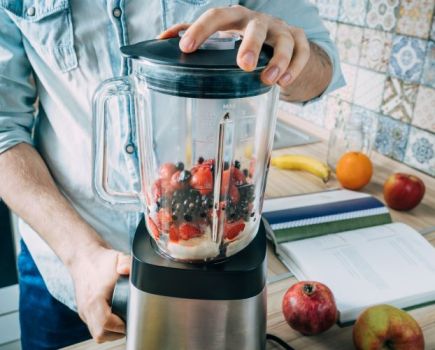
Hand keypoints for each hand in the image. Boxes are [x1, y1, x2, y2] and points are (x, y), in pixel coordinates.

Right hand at [69, 246, 130, 342]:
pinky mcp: (84, 312)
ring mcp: (84, 311)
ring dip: (111, 332)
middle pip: (100, 334)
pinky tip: (116, 319)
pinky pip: (94, 328)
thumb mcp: (119, 259)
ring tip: (123, 322)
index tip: (131, 320)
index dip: (120, 326)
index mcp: (95, 298)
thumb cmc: (102, 260)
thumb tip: (128, 270)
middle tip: (129, 322)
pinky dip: (105, 328)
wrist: (84, 258)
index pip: (106, 323)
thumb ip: (127, 264)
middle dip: (117, 332)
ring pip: (96, 334)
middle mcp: (87, 308)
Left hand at [159, 5, 310, 86]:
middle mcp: (258, 21)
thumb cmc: (243, 39)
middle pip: (255, 26)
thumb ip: (193, 35)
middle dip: (250, 44)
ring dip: (278, 60)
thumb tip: (160, 40)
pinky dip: (295, 67)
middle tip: (243, 65)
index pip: (216, 16)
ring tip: (268, 80)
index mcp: (235, 18)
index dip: (201, 30)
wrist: (279, 41)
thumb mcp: (221, 35)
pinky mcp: (299, 41)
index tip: (186, 48)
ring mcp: (281, 30)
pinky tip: (284, 83)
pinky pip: (303, 52)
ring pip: (284, 40)